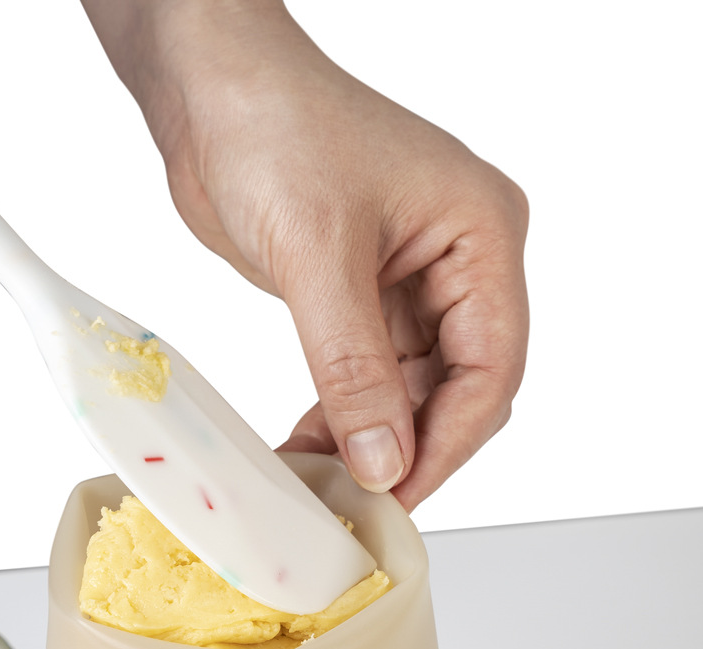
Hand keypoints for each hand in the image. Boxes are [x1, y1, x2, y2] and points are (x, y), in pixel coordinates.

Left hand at [83, 0, 528, 509]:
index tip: (399, 493)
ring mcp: (408, 281)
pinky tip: (310, 448)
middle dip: (410, 446)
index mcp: (480, 234)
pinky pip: (366, 375)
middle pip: (458, 386)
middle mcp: (457, 261)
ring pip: (410, 390)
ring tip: (326, 484)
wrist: (210, 93)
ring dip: (371, 439)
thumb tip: (385, 459)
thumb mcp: (319, 256)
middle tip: (362, 501)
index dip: (449, 440)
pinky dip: (341, 415)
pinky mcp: (360, 296)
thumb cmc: (275, 128)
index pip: (492, 365)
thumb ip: (353, 367)